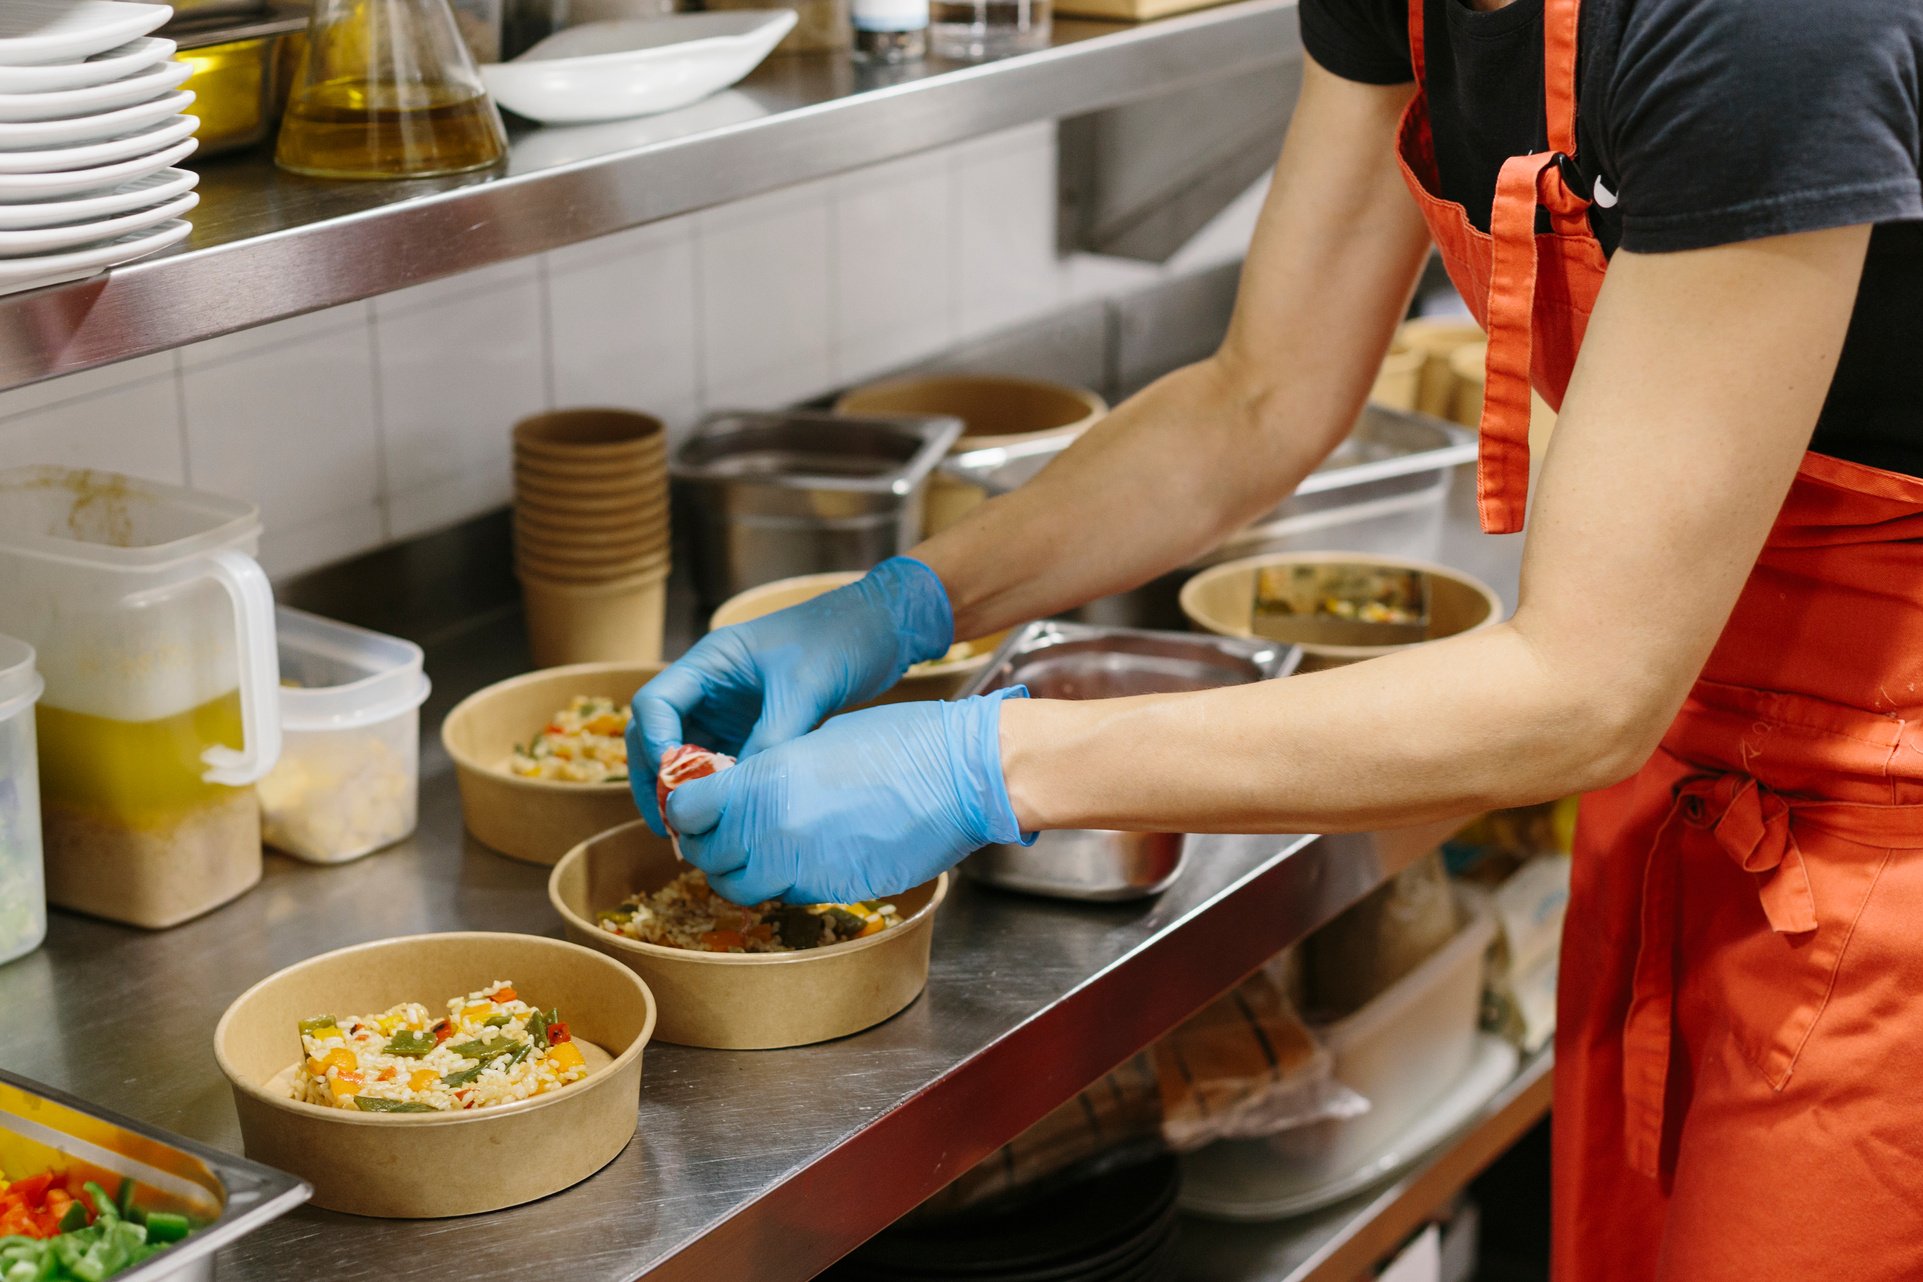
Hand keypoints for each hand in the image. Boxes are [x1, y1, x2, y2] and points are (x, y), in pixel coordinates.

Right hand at [628, 557, 953, 833]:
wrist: (880, 631)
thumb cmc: (839, 640)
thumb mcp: (803, 689)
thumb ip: (772, 737)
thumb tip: (741, 791)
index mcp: (709, 662)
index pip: (654, 704)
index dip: (653, 744)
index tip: (672, 784)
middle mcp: (709, 687)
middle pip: (658, 735)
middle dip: (659, 779)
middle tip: (671, 824)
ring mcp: (728, 709)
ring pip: (686, 755)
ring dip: (687, 790)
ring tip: (693, 831)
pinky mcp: (752, 729)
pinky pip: (721, 763)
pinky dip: (719, 789)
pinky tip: (729, 818)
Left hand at [664, 689, 1031, 904]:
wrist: (963, 778)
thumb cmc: (903, 744)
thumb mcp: (819, 739)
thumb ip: (771, 769)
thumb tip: (744, 790)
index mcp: (765, 781)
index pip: (688, 810)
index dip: (687, 808)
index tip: (695, 805)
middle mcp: (774, 831)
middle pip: (706, 855)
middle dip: (707, 844)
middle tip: (720, 831)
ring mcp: (804, 868)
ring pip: (740, 888)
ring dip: (739, 871)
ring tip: (757, 850)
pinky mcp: (834, 892)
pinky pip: (786, 895)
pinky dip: (781, 882)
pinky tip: (801, 857)